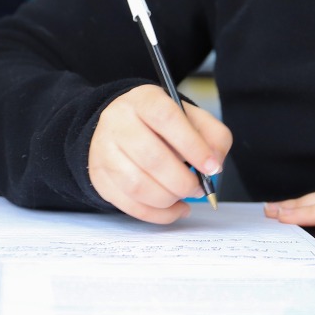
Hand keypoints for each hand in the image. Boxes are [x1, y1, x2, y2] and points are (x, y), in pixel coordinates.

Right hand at [89, 85, 231, 224]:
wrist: (121, 126)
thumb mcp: (191, 117)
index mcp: (144, 100)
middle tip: (198, 187)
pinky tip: (174, 209)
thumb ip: (213, 136)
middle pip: (151, 158)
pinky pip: (129, 205)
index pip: (167, 119)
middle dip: (182, 181)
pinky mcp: (99, 177)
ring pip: (137, 185)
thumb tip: (214, 165)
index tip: (211, 167)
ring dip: (169, 199)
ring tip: (184, 197)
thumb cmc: (162, 124)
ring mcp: (104, 150)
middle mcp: (117, 122)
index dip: (193, 146)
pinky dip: (158, 214)